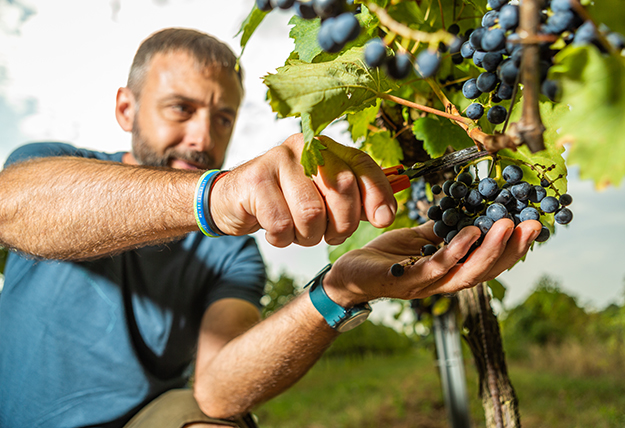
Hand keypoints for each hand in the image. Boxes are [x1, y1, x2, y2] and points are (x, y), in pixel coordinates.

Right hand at [209, 134, 396, 246]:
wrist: (232, 201)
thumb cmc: (283, 201)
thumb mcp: (321, 198)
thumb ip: (352, 202)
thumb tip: (385, 213)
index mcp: (325, 149)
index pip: (362, 164)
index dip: (378, 192)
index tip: (383, 219)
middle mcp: (304, 147)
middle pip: (343, 188)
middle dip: (341, 224)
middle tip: (328, 234)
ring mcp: (277, 160)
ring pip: (311, 212)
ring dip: (308, 235)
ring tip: (297, 232)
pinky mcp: (255, 180)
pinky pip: (281, 224)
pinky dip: (282, 238)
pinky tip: (276, 231)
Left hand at [323, 219, 542, 305]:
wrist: (349, 274)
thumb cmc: (385, 258)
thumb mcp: (417, 239)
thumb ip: (442, 231)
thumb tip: (466, 212)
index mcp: (450, 270)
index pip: (488, 262)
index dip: (512, 247)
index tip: (533, 224)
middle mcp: (443, 282)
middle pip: (486, 270)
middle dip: (512, 249)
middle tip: (532, 225)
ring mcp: (427, 284)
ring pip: (467, 272)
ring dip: (490, 251)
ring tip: (507, 227)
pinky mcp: (406, 281)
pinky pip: (436, 267)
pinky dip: (455, 251)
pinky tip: (469, 232)